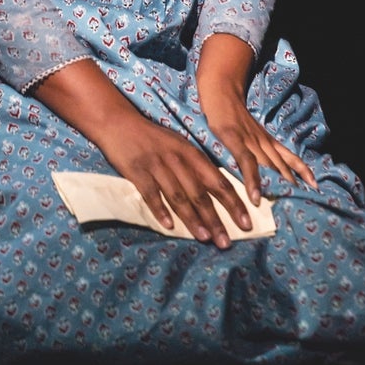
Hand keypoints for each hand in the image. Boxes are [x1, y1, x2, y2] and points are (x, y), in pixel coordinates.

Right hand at [101, 110, 255, 248]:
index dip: (233, 203)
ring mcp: (157, 165)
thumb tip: (218, 192)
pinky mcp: (137, 171)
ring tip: (205, 238)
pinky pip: (151, 194)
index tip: (246, 222)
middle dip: (216, 219)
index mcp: (191, 153)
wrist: (118, 122)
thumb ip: (195, 167)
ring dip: (193, 219)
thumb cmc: (153, 138)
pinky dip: (160, 211)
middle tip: (227, 242)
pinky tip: (169, 226)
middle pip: (201, 193)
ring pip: (179, 196)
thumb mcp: (179, 146)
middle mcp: (177, 159)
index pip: (218, 182)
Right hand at [197, 34, 317, 205]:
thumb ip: (251, 149)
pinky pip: (246, 162)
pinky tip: (256, 197)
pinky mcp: (234, 139)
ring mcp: (249, 140)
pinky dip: (252, 180)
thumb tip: (256, 170)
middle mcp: (262, 141)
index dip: (303, 170)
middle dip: (295, 182)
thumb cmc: (230, 113)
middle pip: (282, 164)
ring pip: (269, 164)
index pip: (289, 156)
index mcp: (265, 139)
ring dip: (279, 183)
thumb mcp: (245, 132)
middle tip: (308, 198)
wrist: (220, 88)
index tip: (315, 185)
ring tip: (288, 200)